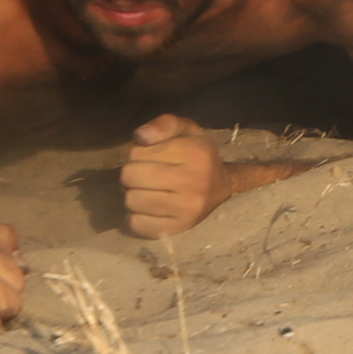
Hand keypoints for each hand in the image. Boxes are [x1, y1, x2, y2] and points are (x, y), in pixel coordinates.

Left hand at [121, 114, 232, 237]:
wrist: (223, 187)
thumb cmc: (197, 155)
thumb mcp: (186, 131)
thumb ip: (164, 124)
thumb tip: (140, 136)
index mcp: (195, 153)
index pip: (136, 153)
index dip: (139, 153)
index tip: (154, 158)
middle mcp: (194, 181)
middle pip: (129, 177)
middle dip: (133, 175)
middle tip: (146, 176)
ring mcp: (187, 209)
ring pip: (131, 200)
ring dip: (134, 195)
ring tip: (149, 192)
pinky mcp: (178, 229)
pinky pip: (136, 224)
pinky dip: (137, 217)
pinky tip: (151, 209)